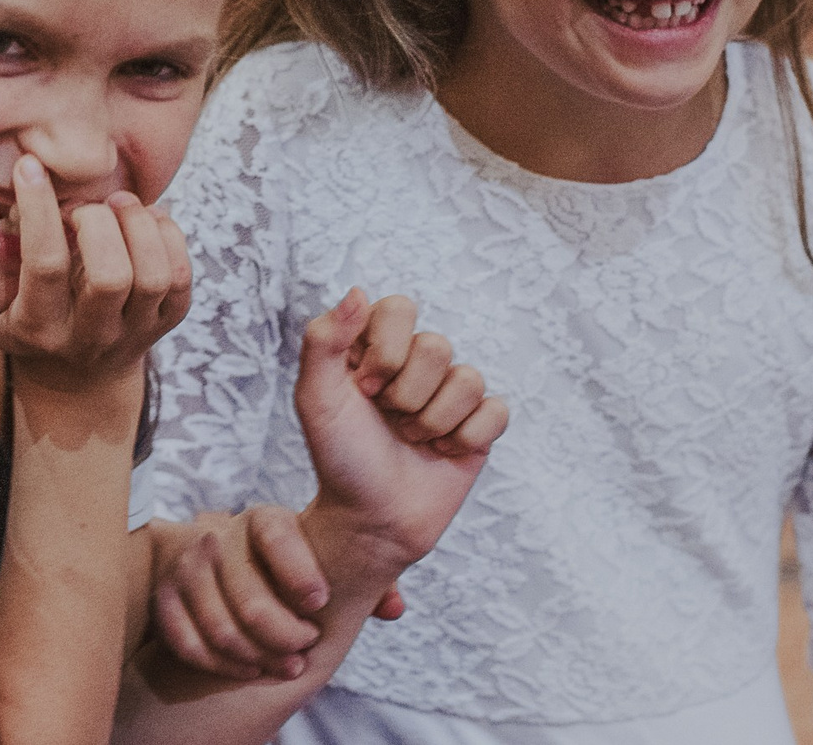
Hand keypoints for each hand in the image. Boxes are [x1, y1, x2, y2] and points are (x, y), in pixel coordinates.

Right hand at [0, 156, 191, 390]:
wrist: (78, 378)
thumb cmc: (17, 325)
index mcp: (37, 328)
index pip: (45, 266)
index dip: (39, 210)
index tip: (30, 166)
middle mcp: (89, 336)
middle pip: (110, 276)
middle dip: (99, 223)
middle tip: (84, 201)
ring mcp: (133, 333)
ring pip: (153, 275)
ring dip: (138, 226)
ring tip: (117, 204)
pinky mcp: (167, 324)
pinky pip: (182, 278)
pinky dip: (169, 236)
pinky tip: (145, 220)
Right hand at [146, 507, 408, 682]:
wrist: (219, 561)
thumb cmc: (286, 564)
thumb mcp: (323, 560)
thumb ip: (362, 580)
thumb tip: (394, 608)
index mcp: (263, 519)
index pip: (276, 535)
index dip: (299, 571)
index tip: (319, 602)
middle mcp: (219, 537)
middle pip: (250, 600)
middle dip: (285, 636)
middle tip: (306, 648)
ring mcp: (187, 569)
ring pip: (220, 628)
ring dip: (258, 657)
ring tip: (287, 664)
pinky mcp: (164, 599)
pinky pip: (189, 644)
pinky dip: (222, 665)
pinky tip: (250, 668)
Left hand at [295, 291, 506, 576]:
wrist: (370, 521)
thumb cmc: (339, 459)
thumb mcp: (316, 398)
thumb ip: (323, 340)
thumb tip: (359, 291)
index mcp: (377, 346)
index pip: (400, 309)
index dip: (386, 351)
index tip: (363, 389)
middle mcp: (416, 363)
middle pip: (437, 346)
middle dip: (407, 396)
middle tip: (388, 421)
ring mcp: (450, 393)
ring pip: (468, 378)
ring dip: (432, 421)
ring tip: (411, 440)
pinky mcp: (479, 425)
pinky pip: (496, 410)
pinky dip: (467, 437)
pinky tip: (443, 452)